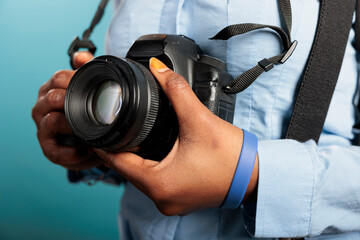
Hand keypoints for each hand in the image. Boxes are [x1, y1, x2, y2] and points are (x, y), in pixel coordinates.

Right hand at [32, 52, 102, 169]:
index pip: (58, 78)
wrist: (90, 143)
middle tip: (94, 106)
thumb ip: (85, 70)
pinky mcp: (50, 150)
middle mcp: (43, 108)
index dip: (75, 79)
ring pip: (51, 122)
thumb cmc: (86, 113)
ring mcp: (44, 130)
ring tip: (91, 129)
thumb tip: (80, 56)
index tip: (95, 84)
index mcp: (52, 90)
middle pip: (52, 98)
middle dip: (73, 101)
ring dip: (73, 125)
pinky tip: (89, 149)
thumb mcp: (89, 90)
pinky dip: (76, 151)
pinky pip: (57, 151)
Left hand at [95, 58, 258, 215]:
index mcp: (159, 184)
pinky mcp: (179, 199)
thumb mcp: (199, 119)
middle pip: (127, 170)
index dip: (105, 143)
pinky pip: (155, 182)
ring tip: (132, 135)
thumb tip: (158, 69)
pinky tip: (152, 151)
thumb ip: (176, 90)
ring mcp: (170, 202)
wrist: (254, 175)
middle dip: (121, 148)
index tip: (95, 129)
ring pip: (141, 177)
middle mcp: (161, 199)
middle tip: (115, 126)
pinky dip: (150, 167)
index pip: (118, 162)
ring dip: (136, 158)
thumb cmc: (231, 157)